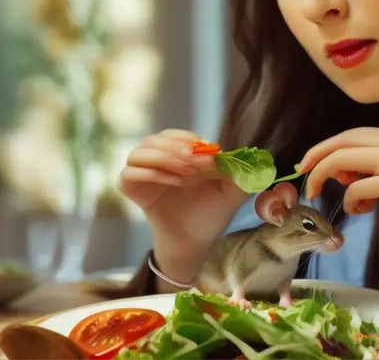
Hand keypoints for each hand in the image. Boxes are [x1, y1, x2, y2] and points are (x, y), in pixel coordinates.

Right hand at [119, 129, 247, 282]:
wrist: (194, 243)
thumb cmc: (211, 214)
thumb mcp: (231, 193)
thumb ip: (240, 175)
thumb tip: (250, 158)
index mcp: (177, 156)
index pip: (172, 135)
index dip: (188, 139)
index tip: (207, 151)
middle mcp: (156, 162)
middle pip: (152, 140)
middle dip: (175, 148)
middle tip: (195, 163)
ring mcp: (142, 176)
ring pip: (138, 153)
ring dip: (163, 159)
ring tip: (187, 175)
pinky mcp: (132, 191)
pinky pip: (128, 174)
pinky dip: (150, 174)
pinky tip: (174, 183)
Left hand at [300, 128, 378, 268]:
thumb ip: (378, 178)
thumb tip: (350, 181)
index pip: (350, 135)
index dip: (324, 148)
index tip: (308, 166)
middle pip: (341, 141)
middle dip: (315, 158)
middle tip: (304, 179)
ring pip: (343, 159)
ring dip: (326, 178)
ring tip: (332, 199)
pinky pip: (359, 186)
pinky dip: (351, 199)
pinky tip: (362, 210)